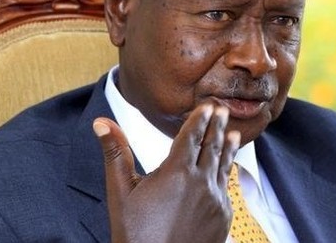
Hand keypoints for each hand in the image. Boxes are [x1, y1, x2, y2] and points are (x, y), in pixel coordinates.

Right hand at [93, 104, 239, 242]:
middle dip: (216, 126)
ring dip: (228, 147)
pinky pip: (227, 189)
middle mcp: (201, 182)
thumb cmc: (136, 235)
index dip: (200, 119)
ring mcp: (216, 200)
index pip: (192, 136)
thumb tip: (102, 123)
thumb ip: (116, 154)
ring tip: (233, 133)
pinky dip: (228, 174)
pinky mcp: (224, 217)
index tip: (207, 106)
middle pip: (212, 146)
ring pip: (224, 166)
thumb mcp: (121, 193)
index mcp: (177, 172)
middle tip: (222, 109)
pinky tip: (228, 169)